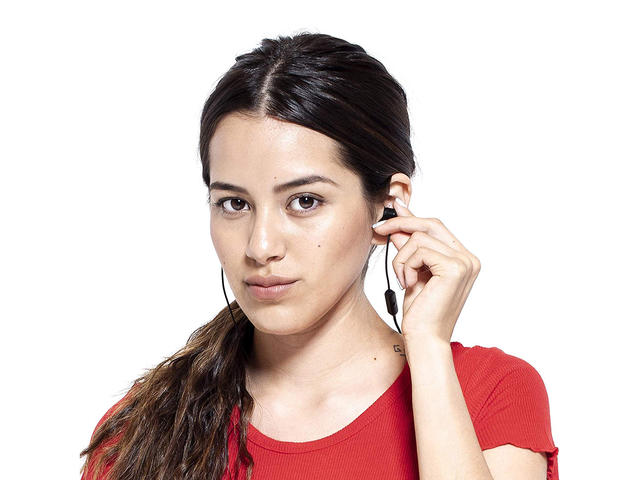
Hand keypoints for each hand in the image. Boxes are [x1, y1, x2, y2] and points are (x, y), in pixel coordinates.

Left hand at [372, 197, 480, 342]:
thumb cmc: (420, 313)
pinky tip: (409, 284)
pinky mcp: (454, 268)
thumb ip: (410, 250)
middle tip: (378, 229)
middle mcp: (468, 258)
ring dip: (401, 257)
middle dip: (401, 224)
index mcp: (463, 259)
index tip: (394, 206)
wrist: (425, 339)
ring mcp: (464, 262)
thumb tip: (399, 228)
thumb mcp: (412, 273)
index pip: (436, 227)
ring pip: (419, 237)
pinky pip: (418, 250)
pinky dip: (405, 265)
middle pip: (430, 224)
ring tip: (404, 279)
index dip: (413, 216)